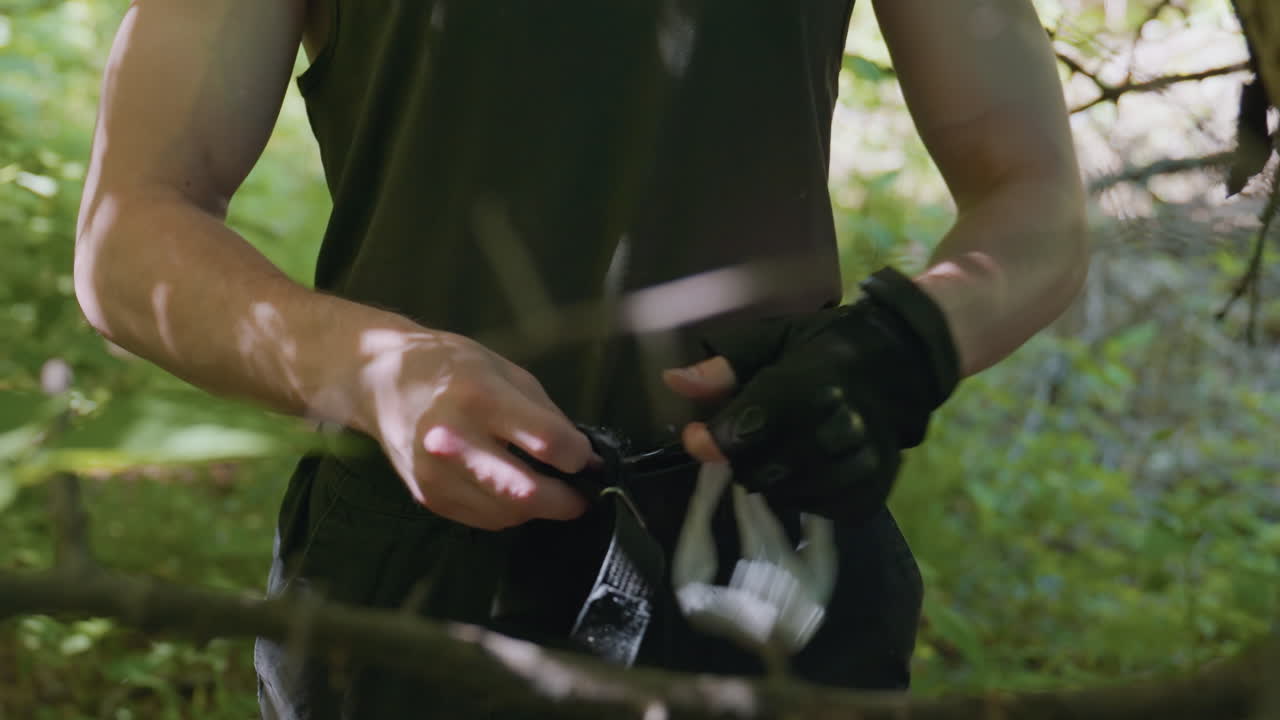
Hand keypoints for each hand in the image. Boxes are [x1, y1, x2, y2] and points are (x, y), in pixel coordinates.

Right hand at [353, 326, 597, 530]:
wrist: (380, 380)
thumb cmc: (451, 366)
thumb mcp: (506, 371)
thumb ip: (546, 415)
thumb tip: (583, 457)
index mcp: (480, 398)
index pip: (548, 442)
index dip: (579, 456)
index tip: (589, 458)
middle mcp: (455, 441)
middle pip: (527, 492)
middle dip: (567, 500)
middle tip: (583, 496)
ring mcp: (437, 476)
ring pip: (508, 514)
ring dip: (539, 510)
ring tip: (550, 492)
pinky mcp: (429, 498)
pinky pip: (485, 519)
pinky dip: (510, 512)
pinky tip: (515, 494)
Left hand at [664, 267, 959, 523]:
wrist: (900, 363)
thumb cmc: (824, 349)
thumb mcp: (774, 341)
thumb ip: (726, 367)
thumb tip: (674, 381)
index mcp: (812, 383)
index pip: (748, 428)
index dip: (713, 439)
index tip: (697, 436)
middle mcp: (842, 424)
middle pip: (763, 469)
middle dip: (741, 459)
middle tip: (746, 441)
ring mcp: (863, 460)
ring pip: (789, 494)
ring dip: (770, 480)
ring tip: (776, 452)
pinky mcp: (875, 488)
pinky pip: (822, 510)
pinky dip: (803, 496)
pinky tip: (803, 470)